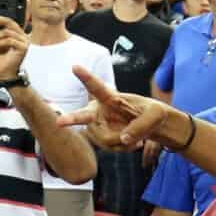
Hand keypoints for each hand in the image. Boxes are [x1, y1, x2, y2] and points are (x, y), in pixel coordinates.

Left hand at [0, 15, 29, 80]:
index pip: (7, 23)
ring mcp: (25, 42)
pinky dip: (0, 43)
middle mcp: (22, 38)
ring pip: (7, 32)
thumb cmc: (1, 62)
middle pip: (9, 22)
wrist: (5, 75)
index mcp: (16, 36)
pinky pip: (10, 40)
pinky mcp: (24, 48)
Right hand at [58, 66, 182, 150]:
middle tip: (59, 123)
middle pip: (83, 116)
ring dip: (123, 142)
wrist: (152, 127)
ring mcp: (98, 125)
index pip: (98, 87)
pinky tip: (132, 142)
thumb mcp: (156, 114)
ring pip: (104, 139)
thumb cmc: (153, 114)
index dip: (86, 78)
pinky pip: (110, 148)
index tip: (75, 67)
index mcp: (111, 98)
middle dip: (71, 119)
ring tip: (138, 138)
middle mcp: (99, 110)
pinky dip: (124, 148)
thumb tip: (123, 139)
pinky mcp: (100, 138)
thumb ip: (142, 124)